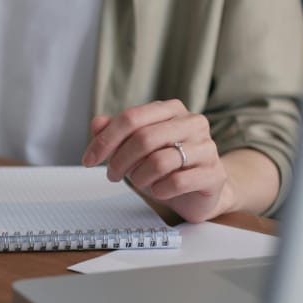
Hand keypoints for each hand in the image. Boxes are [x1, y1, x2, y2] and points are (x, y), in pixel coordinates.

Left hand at [81, 99, 231, 221]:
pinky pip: (177, 182)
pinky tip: (159, 190)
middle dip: (119, 161)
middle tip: (112, 175)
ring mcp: (206, 147)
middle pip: (143, 138)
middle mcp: (192, 123)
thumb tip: (97, 123)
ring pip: (159, 162)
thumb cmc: (165, 166)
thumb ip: (115, 133)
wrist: (199, 191)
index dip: (105, 140)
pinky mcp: (214, 173)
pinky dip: (159, 190)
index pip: (131, 118)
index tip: (88, 160)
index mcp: (171, 110)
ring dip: (139, 178)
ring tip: (139, 182)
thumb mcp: (135, 148)